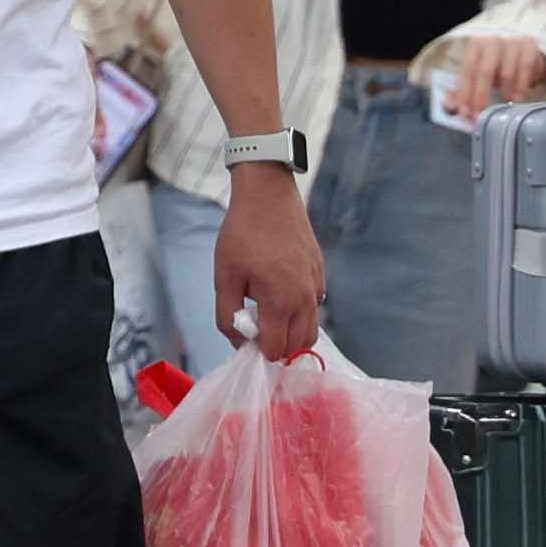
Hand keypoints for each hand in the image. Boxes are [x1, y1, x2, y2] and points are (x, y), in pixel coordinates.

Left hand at [212, 162, 327, 357]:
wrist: (268, 195)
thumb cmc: (243, 234)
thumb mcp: (225, 276)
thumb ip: (228, 316)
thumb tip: (239, 343)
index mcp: (283, 301)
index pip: (276, 350)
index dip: (257, 351)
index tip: (242, 335)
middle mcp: (307, 299)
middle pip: (299, 346)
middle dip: (276, 346)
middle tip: (253, 327)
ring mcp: (318, 286)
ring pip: (311, 330)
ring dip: (291, 334)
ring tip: (265, 315)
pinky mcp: (321, 275)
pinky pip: (315, 308)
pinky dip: (299, 314)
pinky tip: (277, 296)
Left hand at [444, 32, 545, 113]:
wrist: (525, 36)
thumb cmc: (499, 57)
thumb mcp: (481, 66)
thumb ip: (467, 85)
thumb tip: (450, 106)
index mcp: (476, 45)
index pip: (467, 70)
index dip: (465, 93)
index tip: (464, 113)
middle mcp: (492, 41)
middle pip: (484, 72)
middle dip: (481, 97)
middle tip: (480, 116)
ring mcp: (512, 42)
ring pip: (506, 73)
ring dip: (503, 95)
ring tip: (501, 111)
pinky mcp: (530, 46)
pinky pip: (525, 69)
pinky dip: (521, 87)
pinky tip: (518, 100)